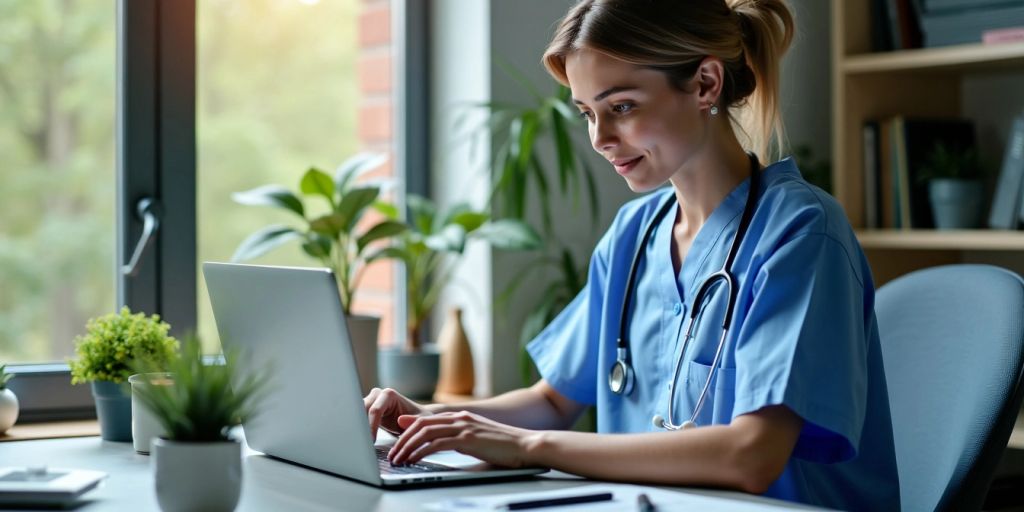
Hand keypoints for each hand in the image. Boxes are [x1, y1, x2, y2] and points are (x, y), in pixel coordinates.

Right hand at [363, 387, 430, 441]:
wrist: (414, 420)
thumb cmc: (419, 419)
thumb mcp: (421, 421)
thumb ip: (412, 421)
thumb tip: (399, 420)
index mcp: (389, 394)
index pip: (375, 410)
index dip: (371, 426)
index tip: (371, 440)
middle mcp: (377, 395)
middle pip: (362, 411)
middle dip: (361, 428)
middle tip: (362, 444)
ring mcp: (370, 401)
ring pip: (356, 414)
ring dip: (357, 428)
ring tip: (360, 444)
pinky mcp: (365, 410)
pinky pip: (357, 419)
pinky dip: (357, 429)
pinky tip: (360, 441)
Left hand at [387, 411, 534, 468]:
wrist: (525, 445)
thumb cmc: (503, 446)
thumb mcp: (475, 438)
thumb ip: (456, 437)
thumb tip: (437, 442)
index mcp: (461, 416)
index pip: (426, 419)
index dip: (408, 429)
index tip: (396, 441)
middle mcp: (459, 418)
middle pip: (421, 424)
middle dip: (402, 440)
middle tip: (393, 454)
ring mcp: (463, 427)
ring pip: (425, 433)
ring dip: (407, 446)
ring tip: (398, 459)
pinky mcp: (467, 439)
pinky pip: (436, 444)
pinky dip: (421, 451)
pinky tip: (414, 460)